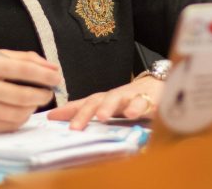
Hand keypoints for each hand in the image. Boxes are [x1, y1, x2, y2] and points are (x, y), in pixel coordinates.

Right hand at [0, 50, 61, 131]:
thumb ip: (23, 59)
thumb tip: (51, 67)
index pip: (23, 70)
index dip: (45, 75)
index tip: (57, 76)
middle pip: (24, 96)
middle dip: (43, 94)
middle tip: (49, 91)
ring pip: (19, 113)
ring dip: (33, 107)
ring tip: (34, 99)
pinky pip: (9, 125)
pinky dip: (21, 118)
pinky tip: (21, 109)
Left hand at [46, 75, 163, 129]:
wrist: (160, 84)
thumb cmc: (130, 99)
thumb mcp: (110, 107)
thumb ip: (90, 112)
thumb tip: (61, 121)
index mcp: (104, 100)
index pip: (83, 103)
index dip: (68, 110)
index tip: (51, 117)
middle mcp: (114, 97)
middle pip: (96, 101)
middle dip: (84, 113)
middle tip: (74, 127)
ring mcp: (131, 96)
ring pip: (116, 99)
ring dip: (108, 107)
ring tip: (101, 117)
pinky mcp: (149, 98)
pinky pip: (142, 102)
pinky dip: (136, 107)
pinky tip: (131, 113)